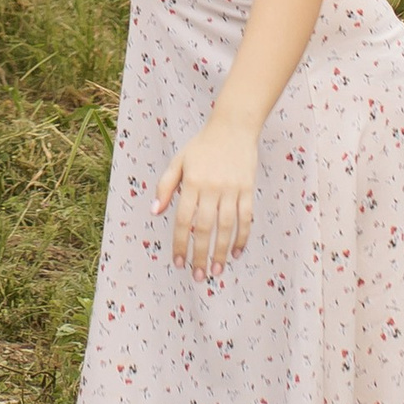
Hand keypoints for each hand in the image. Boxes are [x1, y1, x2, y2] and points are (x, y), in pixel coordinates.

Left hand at [153, 117, 257, 279]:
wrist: (233, 127)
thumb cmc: (202, 146)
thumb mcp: (178, 161)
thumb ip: (165, 186)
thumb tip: (155, 213)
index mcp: (191, 182)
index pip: (183, 220)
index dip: (180, 243)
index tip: (178, 263)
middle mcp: (211, 187)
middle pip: (204, 228)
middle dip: (201, 255)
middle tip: (198, 276)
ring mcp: (232, 189)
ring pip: (227, 227)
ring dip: (222, 251)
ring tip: (216, 271)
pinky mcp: (248, 189)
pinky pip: (246, 218)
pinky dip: (242, 237)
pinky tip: (236, 253)